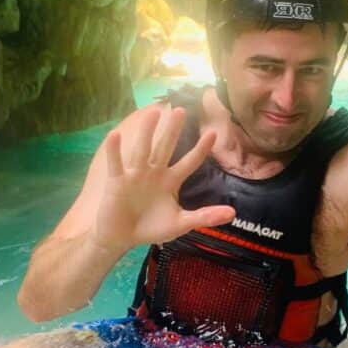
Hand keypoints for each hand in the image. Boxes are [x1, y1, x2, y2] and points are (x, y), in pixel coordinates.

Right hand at [91, 107, 234, 252]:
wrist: (122, 237)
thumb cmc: (151, 228)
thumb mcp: (181, 223)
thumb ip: (205, 216)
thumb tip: (233, 212)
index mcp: (171, 180)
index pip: (189, 161)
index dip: (200, 149)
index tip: (213, 133)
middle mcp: (154, 173)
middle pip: (165, 147)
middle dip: (173, 130)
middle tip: (180, 110)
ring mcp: (135, 175)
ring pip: (143, 150)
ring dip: (147, 132)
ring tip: (153, 113)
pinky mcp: (117, 182)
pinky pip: (117, 164)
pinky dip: (115, 151)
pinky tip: (115, 135)